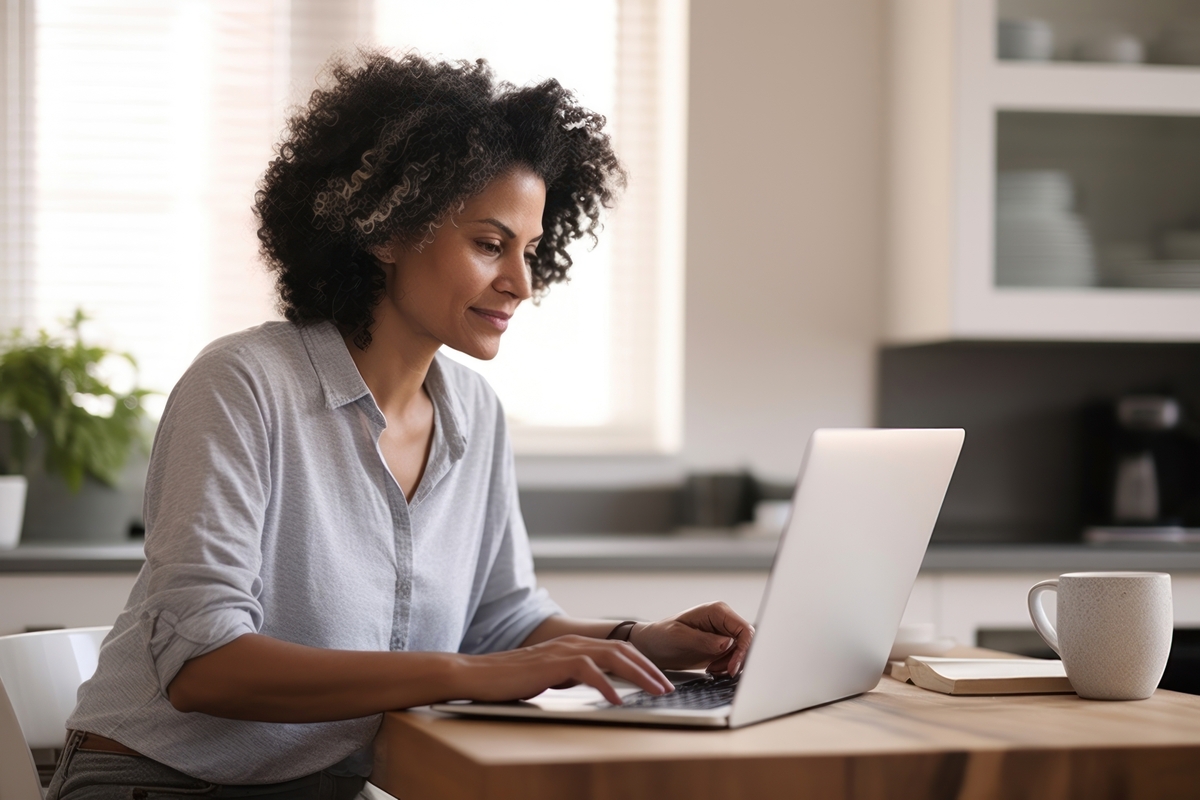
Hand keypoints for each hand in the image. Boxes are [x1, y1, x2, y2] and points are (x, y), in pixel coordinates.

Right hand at [455, 635, 673, 705]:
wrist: (477, 674)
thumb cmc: (510, 679)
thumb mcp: (550, 676)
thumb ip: (572, 676)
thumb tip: (596, 686)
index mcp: (574, 644)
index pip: (618, 649)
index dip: (642, 663)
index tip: (659, 680)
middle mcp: (572, 642)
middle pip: (623, 649)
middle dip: (649, 668)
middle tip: (668, 687)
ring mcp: (563, 650)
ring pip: (612, 657)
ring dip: (639, 675)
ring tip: (655, 692)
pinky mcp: (553, 664)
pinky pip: (588, 673)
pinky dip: (607, 686)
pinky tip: (618, 701)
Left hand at [628, 602, 754, 675]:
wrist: (651, 646)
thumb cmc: (661, 636)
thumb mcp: (679, 637)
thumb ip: (703, 640)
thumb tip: (727, 643)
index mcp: (717, 611)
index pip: (744, 630)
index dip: (743, 650)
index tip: (732, 667)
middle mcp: (723, 620)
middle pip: (746, 642)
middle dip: (737, 660)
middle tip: (719, 671)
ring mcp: (723, 634)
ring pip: (742, 652)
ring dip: (730, 665)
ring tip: (711, 669)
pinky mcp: (720, 646)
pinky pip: (734, 658)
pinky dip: (726, 668)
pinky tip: (712, 670)